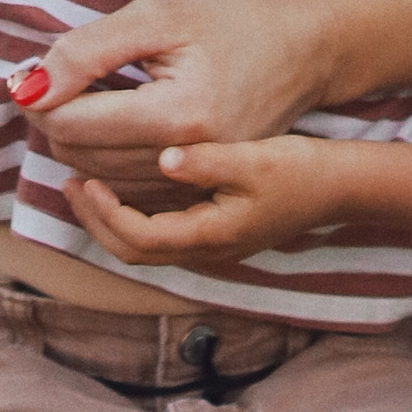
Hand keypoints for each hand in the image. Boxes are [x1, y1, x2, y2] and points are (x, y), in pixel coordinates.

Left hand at [16, 0, 338, 197]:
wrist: (310, 42)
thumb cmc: (236, 17)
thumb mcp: (157, 16)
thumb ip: (85, 52)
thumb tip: (25, 88)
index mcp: (178, 116)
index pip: (74, 125)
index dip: (39, 98)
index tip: (29, 73)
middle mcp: (191, 160)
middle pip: (83, 159)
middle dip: (52, 120)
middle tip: (50, 81)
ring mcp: (203, 181)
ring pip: (104, 181)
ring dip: (76, 142)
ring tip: (77, 98)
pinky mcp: (208, 187)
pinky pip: (135, 192)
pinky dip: (107, 163)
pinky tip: (107, 125)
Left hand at [65, 137, 349, 268]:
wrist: (341, 187)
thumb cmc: (303, 171)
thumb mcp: (257, 159)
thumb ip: (209, 162)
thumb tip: (164, 160)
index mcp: (211, 235)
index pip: (140, 238)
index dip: (105, 213)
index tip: (82, 179)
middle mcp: (206, 248)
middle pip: (133, 252)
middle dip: (97, 220)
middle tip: (69, 183)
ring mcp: (211, 243)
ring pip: (145, 244)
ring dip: (111, 218)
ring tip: (86, 180)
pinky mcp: (215, 230)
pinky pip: (160, 231)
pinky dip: (133, 213)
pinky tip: (126, 181)